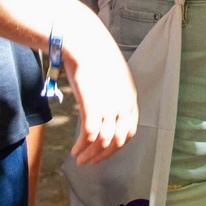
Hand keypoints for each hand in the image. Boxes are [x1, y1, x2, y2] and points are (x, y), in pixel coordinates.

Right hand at [64, 27, 138, 165]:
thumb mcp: (114, 76)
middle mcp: (123, 105)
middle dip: (104, 155)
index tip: (105, 152)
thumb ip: (114, 94)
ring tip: (79, 159)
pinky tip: (74, 151)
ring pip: (103, 142)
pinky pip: (89, 136)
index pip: (129, 132)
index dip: (117, 146)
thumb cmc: (95, 56)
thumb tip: (107, 107)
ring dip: (90, 154)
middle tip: (91, 161)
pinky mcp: (92, 107)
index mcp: (130, 98)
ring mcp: (108, 107)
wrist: (85, 44)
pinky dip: (82, 147)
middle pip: (118, 141)